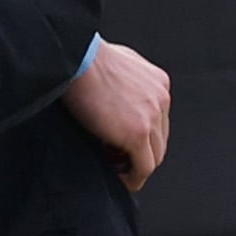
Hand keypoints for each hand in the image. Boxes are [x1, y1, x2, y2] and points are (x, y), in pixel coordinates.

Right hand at [62, 40, 169, 191]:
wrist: (73, 57)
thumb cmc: (82, 56)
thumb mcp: (115, 61)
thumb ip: (125, 79)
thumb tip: (115, 94)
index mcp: (157, 82)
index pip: (158, 119)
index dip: (142, 136)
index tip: (124, 145)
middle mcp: (161, 98)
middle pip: (159, 139)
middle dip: (141, 153)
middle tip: (118, 162)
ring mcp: (152, 117)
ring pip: (154, 156)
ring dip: (136, 167)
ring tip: (116, 172)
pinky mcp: (138, 133)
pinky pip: (144, 167)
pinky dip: (134, 178)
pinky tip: (119, 179)